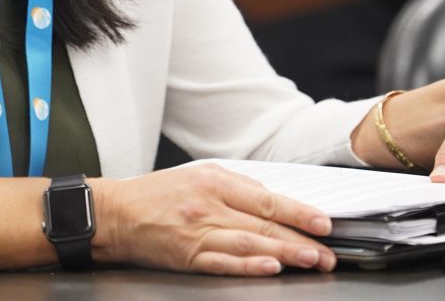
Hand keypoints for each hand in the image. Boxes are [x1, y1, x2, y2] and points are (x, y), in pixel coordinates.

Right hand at [92, 163, 336, 275]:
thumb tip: (269, 199)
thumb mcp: (195, 176)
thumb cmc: (155, 195)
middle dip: (302, 238)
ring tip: (312, 261)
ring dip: (286, 253)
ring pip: (251, 242)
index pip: (267, 199)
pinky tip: (269, 267)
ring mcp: (198, 231)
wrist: (115, 213)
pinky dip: (249, 265)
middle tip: (329, 251)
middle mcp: (208, 204)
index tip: (324, 223)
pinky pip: (224, 262)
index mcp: (214, 181)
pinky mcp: (187, 256)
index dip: (299, 212)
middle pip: (265, 222)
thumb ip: (233, 187)